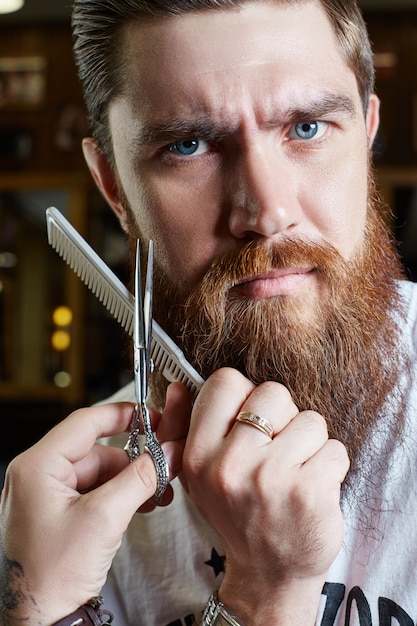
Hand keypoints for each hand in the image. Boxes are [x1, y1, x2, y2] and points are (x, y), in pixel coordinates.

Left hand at [0, 382, 189, 625]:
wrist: (38, 624)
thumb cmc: (51, 577)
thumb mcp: (104, 518)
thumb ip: (141, 478)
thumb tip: (168, 454)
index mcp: (37, 466)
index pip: (85, 422)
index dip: (123, 415)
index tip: (152, 416)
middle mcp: (37, 476)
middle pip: (97, 451)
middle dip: (133, 462)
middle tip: (164, 469)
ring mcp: (46, 497)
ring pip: (99, 474)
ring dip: (130, 482)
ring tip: (157, 494)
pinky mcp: (56, 515)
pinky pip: (93, 493)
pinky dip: (118, 497)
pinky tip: (142, 504)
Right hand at [182, 368, 348, 624]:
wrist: (269, 574)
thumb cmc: (239, 516)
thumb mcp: (201, 476)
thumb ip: (189, 425)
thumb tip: (179, 386)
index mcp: (199, 455)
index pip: (226, 382)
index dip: (246, 395)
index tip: (253, 419)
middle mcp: (230, 465)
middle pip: (274, 393)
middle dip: (285, 416)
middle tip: (278, 448)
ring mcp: (270, 478)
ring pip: (310, 420)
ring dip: (311, 443)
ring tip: (296, 471)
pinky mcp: (309, 492)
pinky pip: (335, 449)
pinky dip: (331, 465)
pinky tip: (313, 487)